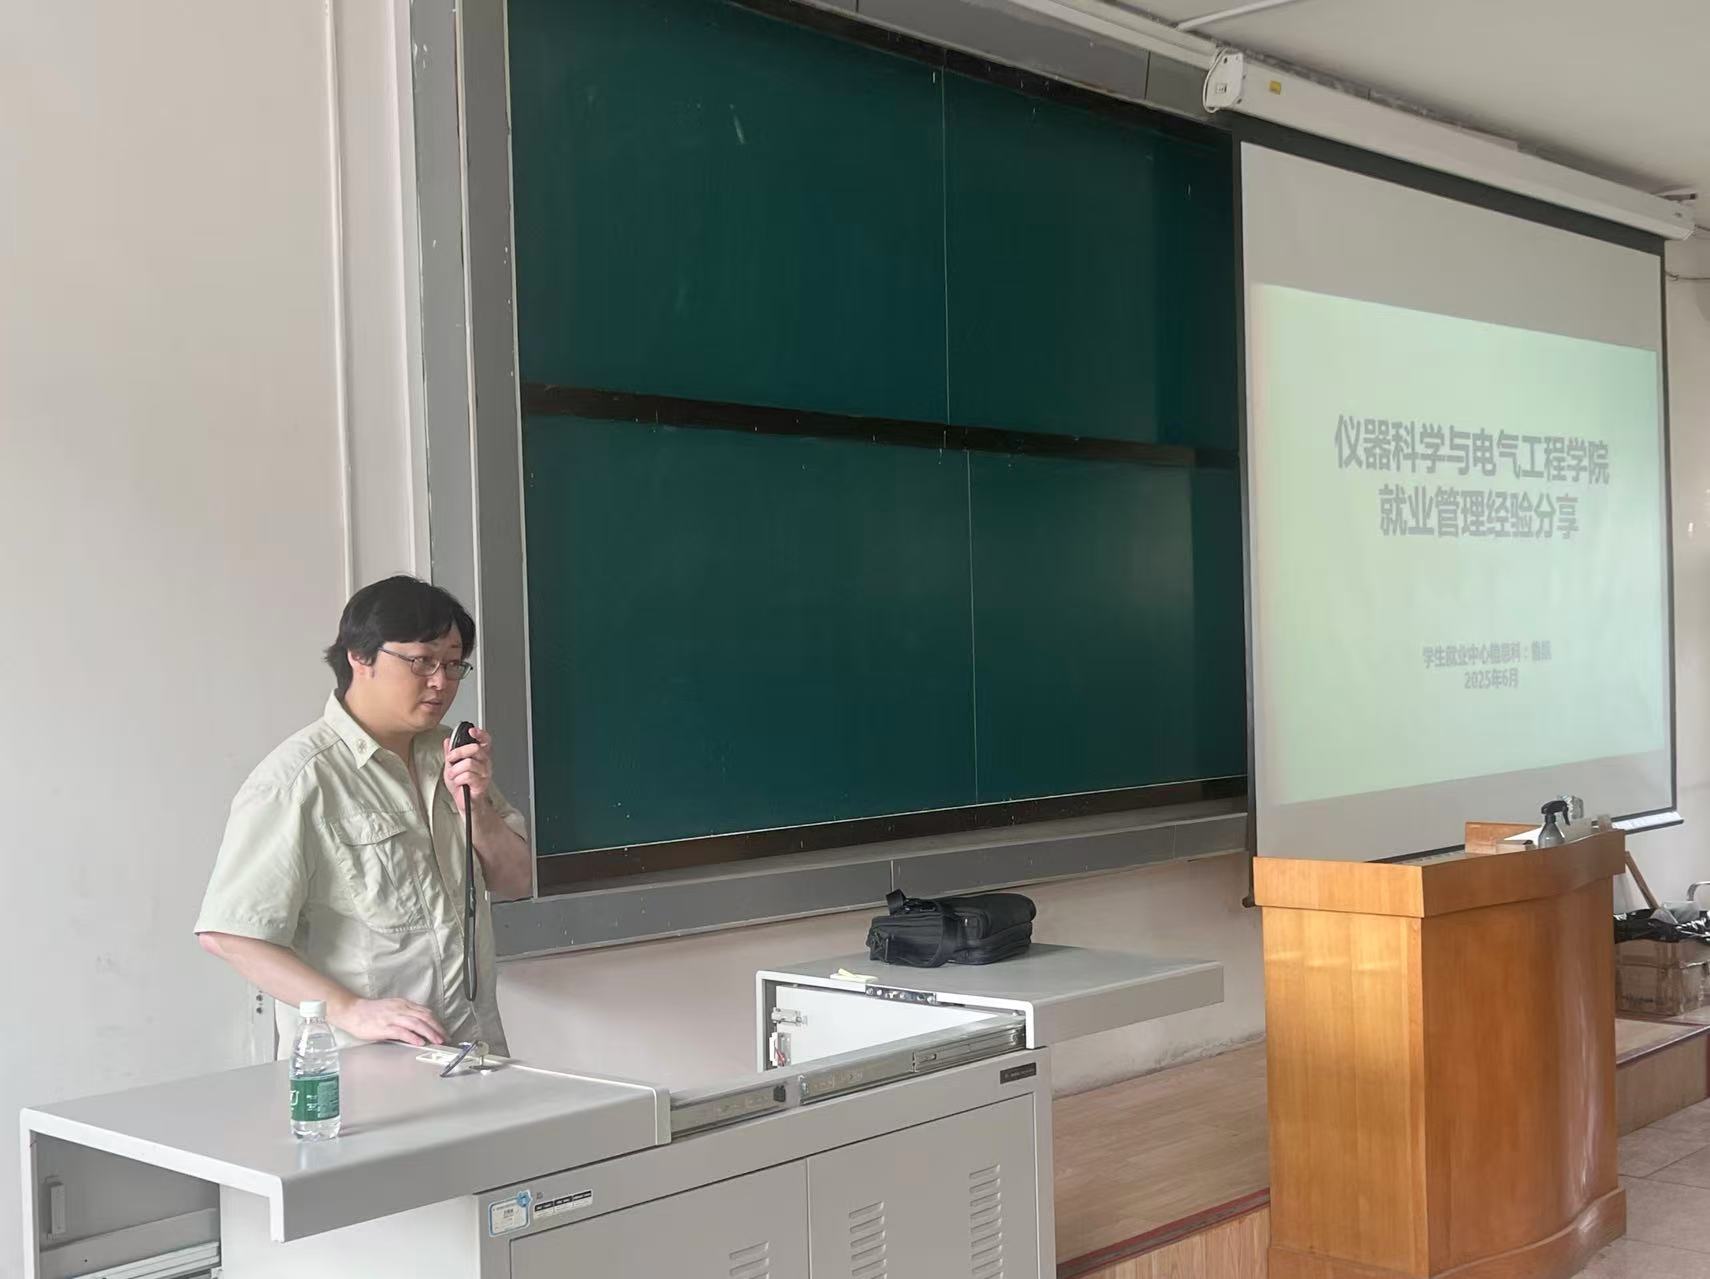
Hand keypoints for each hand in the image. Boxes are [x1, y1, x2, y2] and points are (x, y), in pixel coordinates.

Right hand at [329, 995, 446, 1046]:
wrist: (352, 1011)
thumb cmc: (371, 1012)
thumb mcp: (392, 1008)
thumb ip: (405, 1014)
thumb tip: (419, 1024)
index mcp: (403, 1004)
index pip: (425, 1012)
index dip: (436, 1022)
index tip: (443, 1031)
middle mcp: (400, 1009)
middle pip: (424, 1017)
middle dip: (437, 1028)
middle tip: (445, 1038)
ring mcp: (392, 1017)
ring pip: (416, 1023)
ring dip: (429, 1032)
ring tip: (437, 1041)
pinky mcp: (384, 1027)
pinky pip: (401, 1031)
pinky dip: (412, 1036)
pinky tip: (419, 1042)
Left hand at [443, 726, 492, 812]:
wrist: (464, 803)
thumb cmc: (461, 785)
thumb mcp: (452, 766)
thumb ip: (450, 753)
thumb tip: (448, 740)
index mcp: (480, 756)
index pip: (485, 740)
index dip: (480, 734)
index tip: (471, 730)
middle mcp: (485, 763)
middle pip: (475, 748)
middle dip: (458, 753)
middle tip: (450, 759)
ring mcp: (485, 773)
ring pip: (469, 763)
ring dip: (455, 770)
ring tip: (453, 776)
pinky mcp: (482, 784)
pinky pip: (468, 776)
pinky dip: (458, 779)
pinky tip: (459, 783)